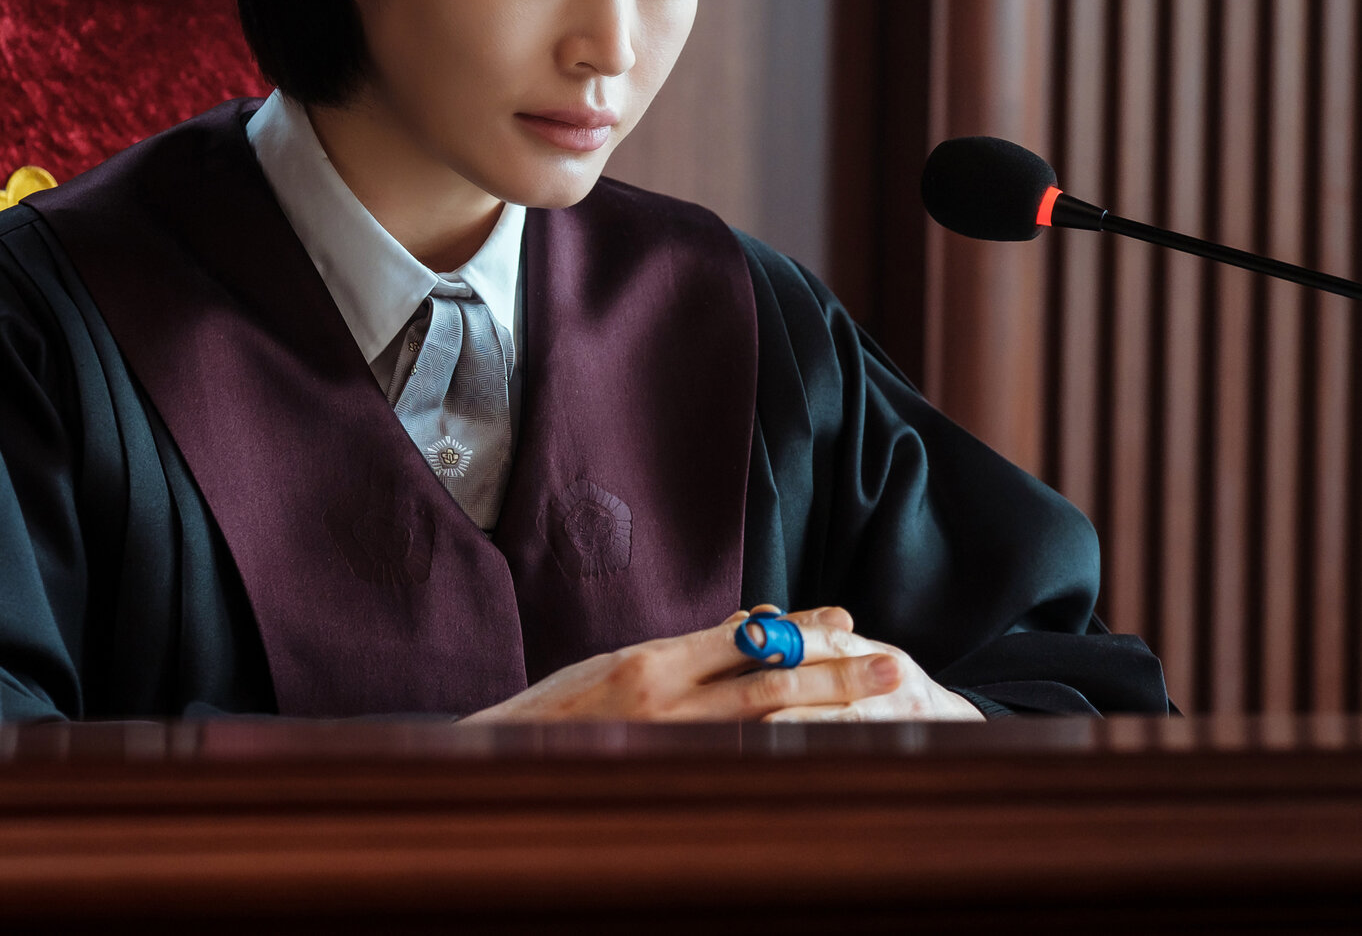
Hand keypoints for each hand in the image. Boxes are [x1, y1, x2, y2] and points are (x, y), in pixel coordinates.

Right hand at [466, 605, 980, 722]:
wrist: (503, 760)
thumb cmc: (564, 710)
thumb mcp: (622, 663)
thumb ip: (690, 648)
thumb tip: (757, 621)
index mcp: (650, 661)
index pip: (741, 637)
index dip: (799, 628)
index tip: (847, 621)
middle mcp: (664, 700)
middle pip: (768, 681)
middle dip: (835, 672)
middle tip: (892, 665)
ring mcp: (669, 745)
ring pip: (763, 725)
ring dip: (825, 714)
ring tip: (875, 704)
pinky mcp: (667, 774)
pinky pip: (739, 762)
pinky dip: (783, 752)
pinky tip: (823, 750)